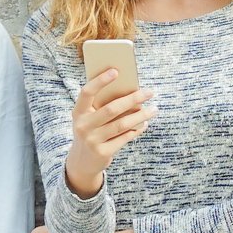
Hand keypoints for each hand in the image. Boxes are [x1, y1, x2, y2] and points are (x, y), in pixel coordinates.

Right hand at [64, 65, 153, 194]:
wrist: (82, 161)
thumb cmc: (91, 131)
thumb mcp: (89, 118)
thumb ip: (102, 106)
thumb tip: (130, 90)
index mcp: (78, 112)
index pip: (87, 92)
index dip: (100, 81)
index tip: (116, 71)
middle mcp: (83, 125)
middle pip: (111, 109)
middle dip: (133, 99)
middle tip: (149, 92)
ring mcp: (92, 140)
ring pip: (122, 124)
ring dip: (141, 116)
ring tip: (154, 109)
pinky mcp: (103, 152)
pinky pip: (125, 138)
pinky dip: (137, 129)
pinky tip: (145, 123)